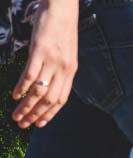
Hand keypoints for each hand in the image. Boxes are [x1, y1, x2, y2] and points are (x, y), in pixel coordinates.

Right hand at [12, 0, 78, 128]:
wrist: (62, 8)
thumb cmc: (61, 30)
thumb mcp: (66, 53)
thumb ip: (61, 69)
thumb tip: (51, 83)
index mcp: (71, 72)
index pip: (62, 99)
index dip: (51, 114)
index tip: (40, 124)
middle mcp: (63, 69)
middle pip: (50, 99)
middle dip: (36, 114)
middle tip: (23, 124)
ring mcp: (52, 61)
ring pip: (40, 91)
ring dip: (27, 106)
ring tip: (17, 115)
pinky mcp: (40, 51)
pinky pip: (31, 74)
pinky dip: (23, 87)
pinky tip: (15, 95)